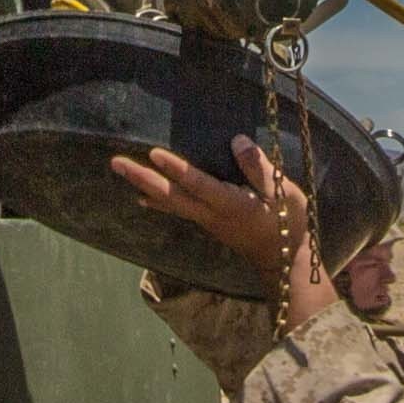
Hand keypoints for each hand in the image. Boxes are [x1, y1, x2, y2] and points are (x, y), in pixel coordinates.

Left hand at [111, 138, 331, 321]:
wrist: (283, 261)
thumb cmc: (287, 223)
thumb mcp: (283, 192)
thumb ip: (259, 168)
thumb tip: (237, 140)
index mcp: (232, 204)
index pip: (198, 184)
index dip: (177, 169)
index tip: (155, 153)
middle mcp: (212, 214)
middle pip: (170, 195)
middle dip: (143, 177)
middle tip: (116, 162)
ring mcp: (206, 221)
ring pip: (169, 203)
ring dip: (143, 185)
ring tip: (121, 169)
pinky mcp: (206, 223)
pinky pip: (175, 210)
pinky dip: (156, 201)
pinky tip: (142, 197)